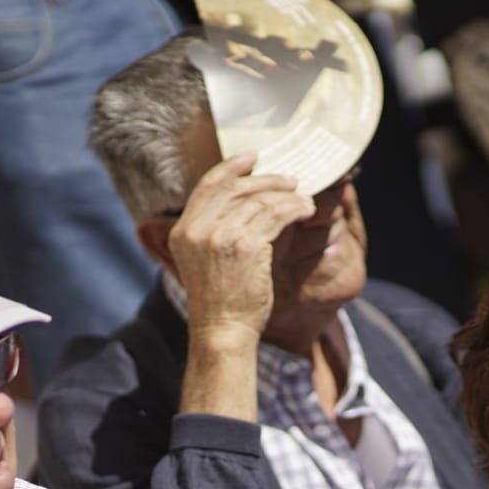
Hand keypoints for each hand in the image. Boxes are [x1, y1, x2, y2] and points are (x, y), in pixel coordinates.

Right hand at [168, 153, 313, 347]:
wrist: (223, 330)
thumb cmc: (221, 300)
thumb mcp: (203, 260)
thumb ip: (214, 230)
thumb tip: (246, 201)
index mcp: (182, 231)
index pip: (207, 186)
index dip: (231, 167)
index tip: (253, 157)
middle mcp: (197, 230)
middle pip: (236, 188)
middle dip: (267, 180)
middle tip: (291, 180)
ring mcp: (220, 236)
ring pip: (260, 201)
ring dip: (287, 197)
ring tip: (305, 201)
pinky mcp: (246, 246)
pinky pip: (275, 215)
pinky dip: (294, 209)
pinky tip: (306, 211)